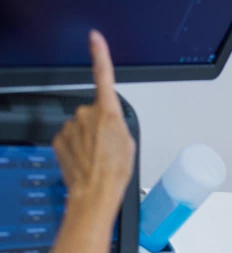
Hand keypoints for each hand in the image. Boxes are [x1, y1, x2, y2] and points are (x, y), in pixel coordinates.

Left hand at [53, 30, 135, 218]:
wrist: (95, 192)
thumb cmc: (115, 174)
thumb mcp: (129, 145)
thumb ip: (118, 126)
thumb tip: (107, 126)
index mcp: (108, 113)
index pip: (103, 76)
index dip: (100, 55)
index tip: (95, 39)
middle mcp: (86, 115)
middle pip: (94, 113)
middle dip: (100, 128)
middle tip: (108, 149)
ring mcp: (71, 127)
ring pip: (81, 127)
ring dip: (88, 140)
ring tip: (97, 159)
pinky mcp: (60, 139)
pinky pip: (70, 138)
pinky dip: (77, 148)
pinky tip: (85, 161)